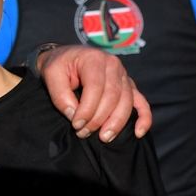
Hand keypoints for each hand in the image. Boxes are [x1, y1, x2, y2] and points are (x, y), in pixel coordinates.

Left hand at [38, 45, 152, 140]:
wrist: (67, 58)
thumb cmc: (60, 66)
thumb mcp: (51, 74)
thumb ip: (60, 94)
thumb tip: (74, 115)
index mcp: (94, 59)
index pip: (96, 87)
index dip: (87, 109)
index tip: (76, 124)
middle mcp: (114, 65)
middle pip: (113, 96)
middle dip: (98, 119)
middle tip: (83, 133)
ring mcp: (124, 76)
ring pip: (127, 102)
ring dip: (116, 123)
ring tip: (104, 137)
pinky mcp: (129, 86)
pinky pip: (141, 102)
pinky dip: (144, 118)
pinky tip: (138, 132)